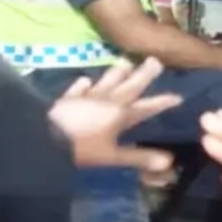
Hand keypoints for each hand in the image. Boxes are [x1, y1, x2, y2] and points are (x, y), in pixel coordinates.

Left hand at [48, 57, 182, 172]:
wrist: (43, 137)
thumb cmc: (81, 148)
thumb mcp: (112, 156)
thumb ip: (139, 157)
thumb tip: (168, 161)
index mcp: (120, 115)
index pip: (146, 107)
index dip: (162, 102)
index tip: (177, 95)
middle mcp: (107, 102)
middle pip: (129, 86)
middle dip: (144, 75)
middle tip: (156, 60)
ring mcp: (87, 98)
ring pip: (107, 82)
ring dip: (117, 72)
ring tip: (127, 60)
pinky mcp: (68, 99)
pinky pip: (79, 89)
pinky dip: (84, 85)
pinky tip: (86, 80)